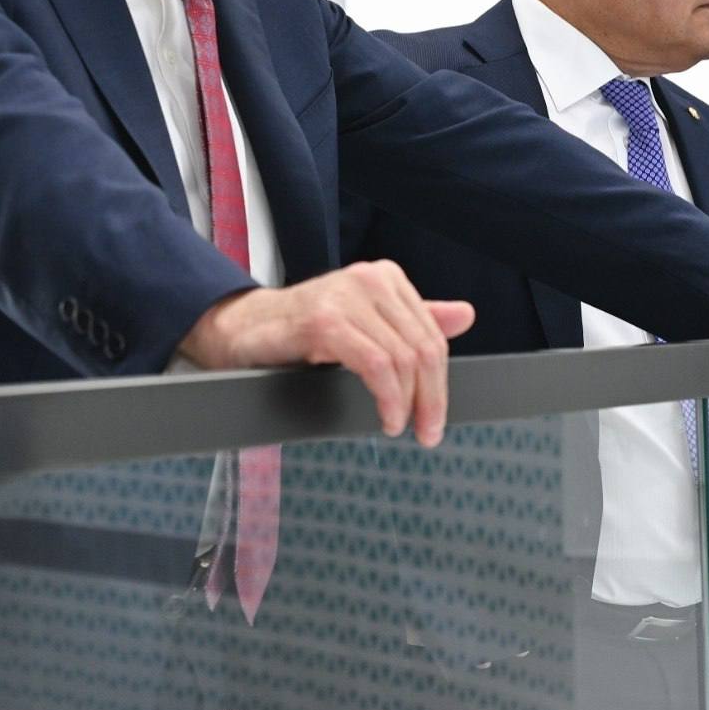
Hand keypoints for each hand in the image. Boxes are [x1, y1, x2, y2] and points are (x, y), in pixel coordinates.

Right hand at [178, 260, 473, 445]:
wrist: (243, 329)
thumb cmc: (301, 329)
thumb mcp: (365, 323)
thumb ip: (414, 319)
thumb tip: (466, 315)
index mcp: (386, 278)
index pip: (432, 335)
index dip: (440, 382)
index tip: (436, 417)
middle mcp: (370, 280)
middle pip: (424, 347)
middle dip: (432, 398)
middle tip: (428, 431)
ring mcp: (347, 297)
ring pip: (403, 358)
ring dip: (408, 404)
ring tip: (398, 426)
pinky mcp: (325, 320)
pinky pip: (375, 365)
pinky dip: (388, 398)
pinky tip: (385, 416)